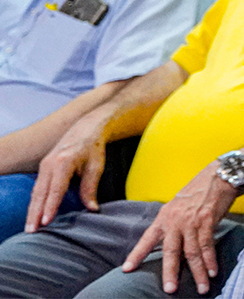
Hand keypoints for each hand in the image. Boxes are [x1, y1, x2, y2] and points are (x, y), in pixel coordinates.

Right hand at [25, 115, 107, 231]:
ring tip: (30, 228)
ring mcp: (44, 166)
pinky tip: (34, 214)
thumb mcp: (96, 167)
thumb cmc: (93, 148)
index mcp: (63, 162)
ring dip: (32, 210)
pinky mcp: (43, 168)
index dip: (51, 206)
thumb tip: (92, 209)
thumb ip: (90, 188)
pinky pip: (37, 188)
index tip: (46, 222)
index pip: (56, 189)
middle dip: (35, 213)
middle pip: (40, 193)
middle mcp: (49, 165)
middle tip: (31, 231)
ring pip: (36, 192)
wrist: (85, 129)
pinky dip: (34, 202)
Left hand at [122, 163, 238, 293]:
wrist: (218, 176)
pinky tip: (212, 272)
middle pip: (171, 251)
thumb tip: (173, 245)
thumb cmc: (198, 192)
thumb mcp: (178, 206)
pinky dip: (210, 260)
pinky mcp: (208, 221)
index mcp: (164, 217)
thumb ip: (173, 224)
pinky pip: (208, 245)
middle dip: (170, 272)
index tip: (127, 269)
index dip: (137, 254)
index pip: (147, 239)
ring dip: (198, 272)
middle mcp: (175, 221)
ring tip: (202, 288)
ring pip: (192, 252)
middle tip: (170, 289)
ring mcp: (192, 221)